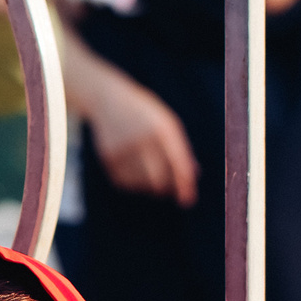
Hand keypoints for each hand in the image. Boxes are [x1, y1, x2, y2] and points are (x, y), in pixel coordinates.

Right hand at [81, 63, 196, 206]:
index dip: (184, 183)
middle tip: (170, 189)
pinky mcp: (108, 157)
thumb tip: (193, 176)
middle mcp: (141, 138)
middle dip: (166, 188)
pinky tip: (134, 167)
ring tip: (148, 167)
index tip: (188, 200)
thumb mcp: (166, 123)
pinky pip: (126, 182)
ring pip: (142, 183)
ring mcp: (123, 148)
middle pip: (158, 179)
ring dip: (150, 184)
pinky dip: (134, 181)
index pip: (177, 161)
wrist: (108, 100)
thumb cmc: (145, 114)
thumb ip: (180, 148)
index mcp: (162, 127)